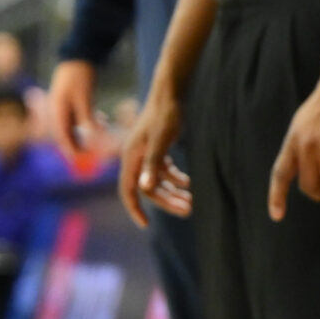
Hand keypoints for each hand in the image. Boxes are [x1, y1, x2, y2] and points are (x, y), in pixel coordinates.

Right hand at [48, 59, 100, 151]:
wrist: (78, 55)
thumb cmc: (80, 76)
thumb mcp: (84, 99)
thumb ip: (87, 118)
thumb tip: (92, 136)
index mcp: (56, 111)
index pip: (61, 137)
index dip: (70, 150)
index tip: (80, 158)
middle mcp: (57, 110)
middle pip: (65, 134)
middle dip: (78, 143)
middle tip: (92, 152)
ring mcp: (62, 106)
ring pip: (72, 126)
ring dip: (85, 132)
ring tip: (101, 130)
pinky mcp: (69, 101)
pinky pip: (76, 117)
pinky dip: (87, 122)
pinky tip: (101, 119)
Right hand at [116, 89, 190, 228]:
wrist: (170, 93)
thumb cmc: (165, 115)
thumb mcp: (161, 141)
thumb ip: (153, 165)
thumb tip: (145, 189)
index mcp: (131, 158)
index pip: (128, 190)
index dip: (135, 209)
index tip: (146, 225)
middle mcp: (135, 158)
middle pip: (148, 189)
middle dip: (167, 202)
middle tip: (188, 210)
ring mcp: (146, 154)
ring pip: (157, 181)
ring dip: (172, 192)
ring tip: (191, 201)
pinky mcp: (157, 148)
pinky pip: (163, 171)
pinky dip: (174, 179)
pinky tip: (188, 183)